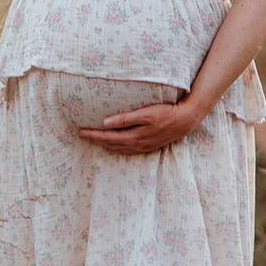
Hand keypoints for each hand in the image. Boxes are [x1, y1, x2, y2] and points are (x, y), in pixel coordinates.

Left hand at [78, 100, 197, 155]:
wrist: (184, 122)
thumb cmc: (165, 114)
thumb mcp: (145, 113)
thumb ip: (125, 118)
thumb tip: (106, 122)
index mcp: (133, 137)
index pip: (108, 137)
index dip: (93, 135)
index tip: (81, 132)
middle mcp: (136, 145)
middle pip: (110, 144)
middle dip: (95, 140)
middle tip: (82, 136)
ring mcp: (142, 147)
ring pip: (118, 149)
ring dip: (105, 145)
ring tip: (94, 141)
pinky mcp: (147, 147)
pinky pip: (127, 151)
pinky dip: (117, 149)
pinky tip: (113, 147)